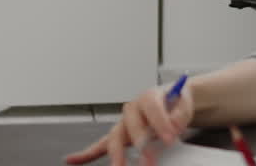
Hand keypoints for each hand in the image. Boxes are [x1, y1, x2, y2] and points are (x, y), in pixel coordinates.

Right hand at [65, 85, 194, 164]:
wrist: (171, 101)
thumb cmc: (174, 103)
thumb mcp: (184, 103)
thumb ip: (180, 114)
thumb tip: (174, 125)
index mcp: (148, 97)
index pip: (152, 109)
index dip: (161, 123)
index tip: (170, 138)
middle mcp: (132, 109)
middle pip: (132, 126)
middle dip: (140, 145)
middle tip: (149, 161)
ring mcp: (123, 123)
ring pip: (115, 138)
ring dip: (117, 155)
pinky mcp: (119, 135)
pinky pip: (100, 145)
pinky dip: (86, 153)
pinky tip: (72, 160)